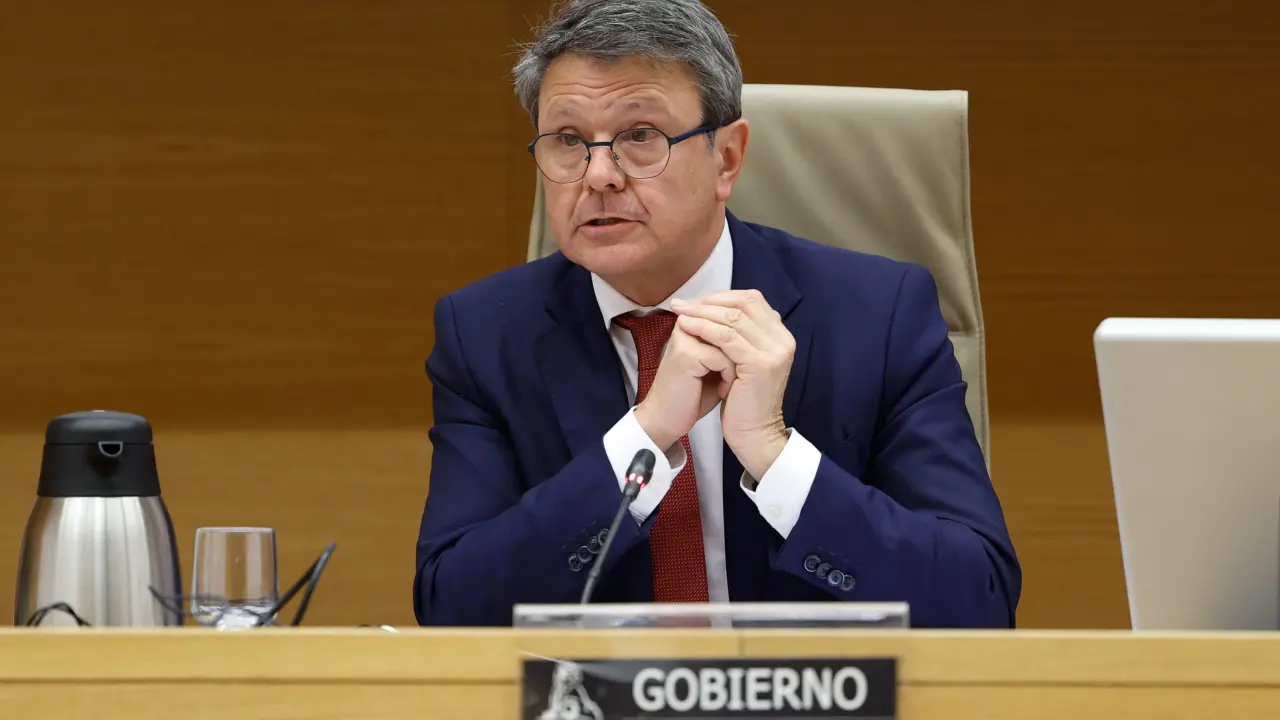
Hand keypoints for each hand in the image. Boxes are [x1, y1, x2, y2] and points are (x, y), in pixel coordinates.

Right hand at [633, 321, 735, 453]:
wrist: (668, 419)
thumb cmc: (696, 392)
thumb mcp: (719, 361)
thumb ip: (736, 339)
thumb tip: (769, 321)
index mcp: (694, 318)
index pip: (734, 310)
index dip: (747, 340)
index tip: (743, 363)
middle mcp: (688, 321)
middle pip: (734, 323)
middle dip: (744, 353)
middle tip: (742, 374)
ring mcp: (686, 336)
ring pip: (732, 341)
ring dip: (738, 367)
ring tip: (733, 383)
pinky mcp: (686, 354)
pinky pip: (724, 358)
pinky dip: (729, 377)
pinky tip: (723, 391)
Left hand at [671, 290, 794, 479]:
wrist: (754, 434)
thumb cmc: (743, 401)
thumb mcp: (744, 362)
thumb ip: (740, 337)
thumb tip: (715, 309)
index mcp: (780, 336)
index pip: (751, 300)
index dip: (720, 296)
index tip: (694, 301)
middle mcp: (783, 340)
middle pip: (743, 304)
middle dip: (709, 300)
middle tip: (682, 303)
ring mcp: (774, 351)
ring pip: (734, 318)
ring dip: (702, 312)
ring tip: (679, 312)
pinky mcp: (760, 364)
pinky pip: (727, 338)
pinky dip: (704, 328)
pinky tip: (686, 326)